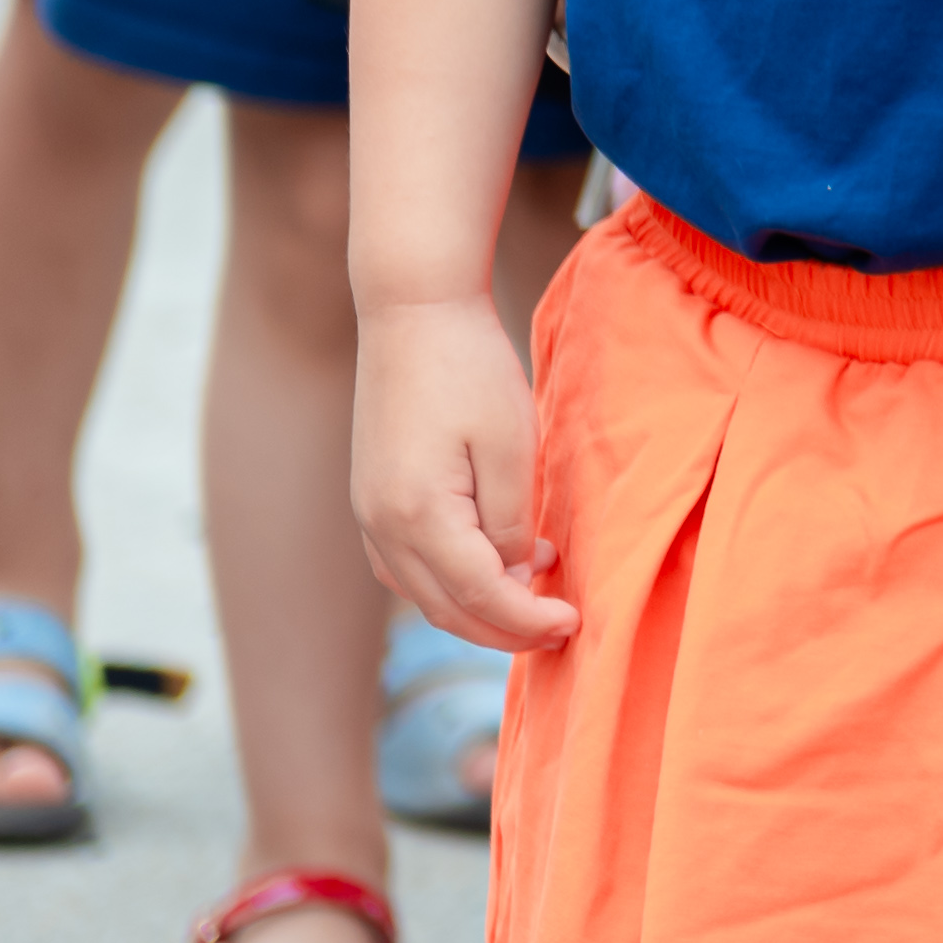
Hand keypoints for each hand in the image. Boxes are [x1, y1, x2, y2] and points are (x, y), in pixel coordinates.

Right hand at [356, 292, 571, 649]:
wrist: (413, 313)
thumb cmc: (469, 369)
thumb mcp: (510, 446)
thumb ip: (512, 521)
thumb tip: (516, 575)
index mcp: (416, 517)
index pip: (478, 596)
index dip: (527, 620)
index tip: (574, 624)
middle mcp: (380, 528)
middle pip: (445, 608)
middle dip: (505, 629)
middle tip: (561, 629)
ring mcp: (368, 516)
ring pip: (424, 594)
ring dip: (478, 609)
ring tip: (537, 600)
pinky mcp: (372, 499)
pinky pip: (409, 567)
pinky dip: (452, 582)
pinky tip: (496, 566)